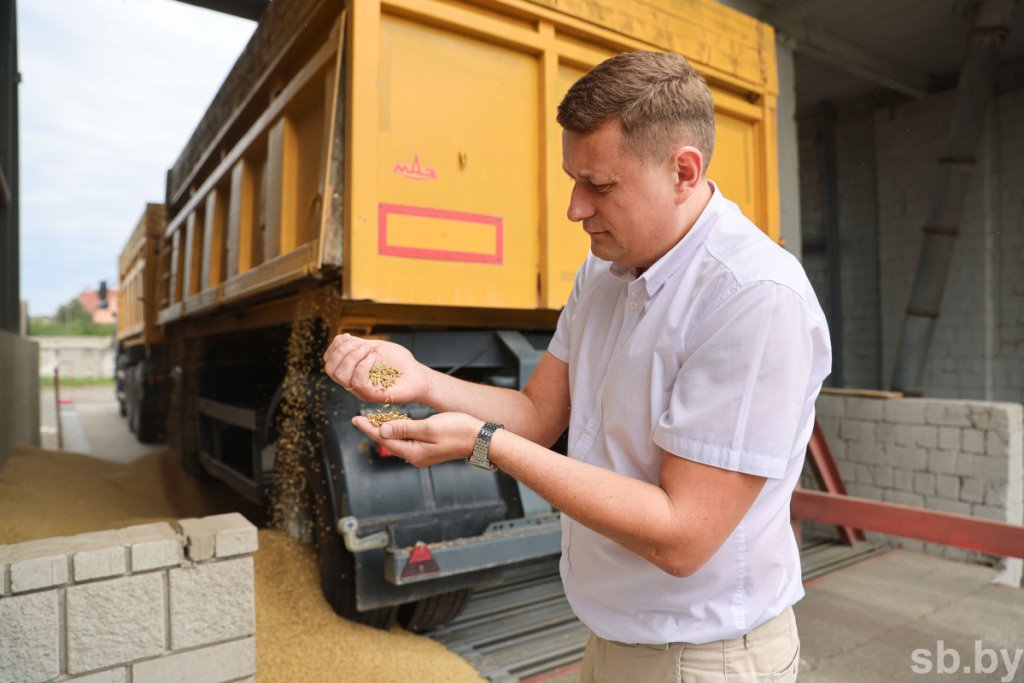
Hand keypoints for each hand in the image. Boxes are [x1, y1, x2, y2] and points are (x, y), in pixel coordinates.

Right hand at [323, 333, 431, 403]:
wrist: (418, 374)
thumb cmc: (400, 362)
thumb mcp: (376, 347)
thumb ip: (358, 344)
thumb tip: (342, 338)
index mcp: (351, 370)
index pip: (329, 361)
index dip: (334, 347)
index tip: (347, 336)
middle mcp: (352, 381)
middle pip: (330, 369)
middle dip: (341, 351)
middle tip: (361, 344)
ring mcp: (361, 390)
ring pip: (340, 376)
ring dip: (351, 357)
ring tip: (368, 350)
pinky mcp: (371, 395)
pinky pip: (358, 382)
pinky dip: (363, 365)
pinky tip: (373, 358)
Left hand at [351, 412, 483, 467]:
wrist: (480, 439)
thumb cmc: (459, 431)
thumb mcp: (429, 427)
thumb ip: (405, 429)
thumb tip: (383, 431)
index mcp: (414, 452)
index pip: (384, 440)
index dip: (369, 428)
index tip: (356, 420)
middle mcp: (415, 456)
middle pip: (388, 441)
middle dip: (374, 429)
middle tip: (359, 418)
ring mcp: (422, 453)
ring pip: (397, 440)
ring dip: (385, 429)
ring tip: (372, 420)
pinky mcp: (428, 448)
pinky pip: (407, 440)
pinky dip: (398, 430)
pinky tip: (394, 424)